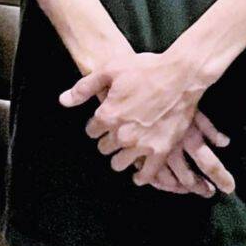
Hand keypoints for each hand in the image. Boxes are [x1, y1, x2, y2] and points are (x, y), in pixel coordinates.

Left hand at [61, 52, 232, 194]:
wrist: (182, 75)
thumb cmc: (146, 69)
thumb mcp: (111, 70)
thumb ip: (84, 87)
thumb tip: (63, 101)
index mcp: (108, 116)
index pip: (92, 131)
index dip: (97, 124)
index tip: (105, 119)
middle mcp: (122, 135)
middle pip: (104, 148)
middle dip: (108, 140)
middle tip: (118, 131)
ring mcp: (142, 145)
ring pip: (120, 163)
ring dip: (121, 157)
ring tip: (127, 149)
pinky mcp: (162, 150)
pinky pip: (148, 174)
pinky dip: (141, 176)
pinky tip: (139, 174)